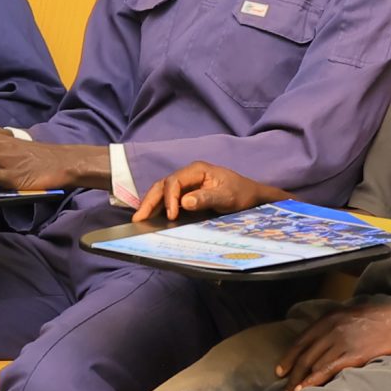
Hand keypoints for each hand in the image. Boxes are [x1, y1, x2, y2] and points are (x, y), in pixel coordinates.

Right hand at [133, 161, 283, 222]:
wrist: (252, 197)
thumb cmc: (242, 194)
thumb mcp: (227, 197)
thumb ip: (206, 198)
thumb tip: (184, 202)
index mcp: (197, 170)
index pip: (174, 181)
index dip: (169, 198)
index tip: (171, 216)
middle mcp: (189, 174)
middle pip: (163, 184)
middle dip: (150, 201)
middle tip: (138, 218)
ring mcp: (187, 183)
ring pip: (162, 191)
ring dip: (151, 204)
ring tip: (139, 220)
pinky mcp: (187, 193)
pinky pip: (168, 198)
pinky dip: (158, 207)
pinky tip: (151, 217)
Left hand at [275, 297, 390, 390]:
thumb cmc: (384, 318)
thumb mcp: (354, 315)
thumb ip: (337, 326)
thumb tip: (325, 342)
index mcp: (331, 317)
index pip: (301, 340)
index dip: (289, 357)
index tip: (280, 371)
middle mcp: (332, 328)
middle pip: (304, 355)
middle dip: (292, 374)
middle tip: (284, 389)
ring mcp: (342, 341)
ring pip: (313, 364)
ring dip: (300, 382)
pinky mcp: (353, 355)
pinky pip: (327, 370)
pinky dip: (313, 382)